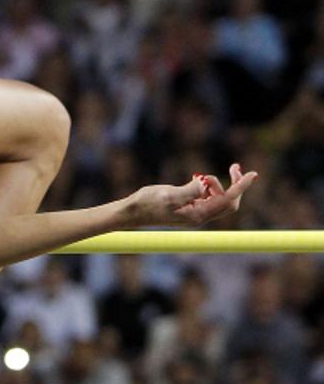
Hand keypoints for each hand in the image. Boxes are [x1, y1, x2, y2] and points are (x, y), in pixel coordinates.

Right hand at [125, 164, 256, 226]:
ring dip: (220, 184)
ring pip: (221, 199)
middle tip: (233, 166)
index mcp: (198, 215)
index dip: (241, 186)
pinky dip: (211, 186)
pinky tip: (200, 180)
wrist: (131, 212)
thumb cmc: (146, 204)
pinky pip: (210, 197)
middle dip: (235, 185)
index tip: (253, 174)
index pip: (228, 200)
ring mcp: (195, 213)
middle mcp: (200, 216)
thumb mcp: (168, 195)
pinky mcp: (189, 208)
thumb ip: (189, 191)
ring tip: (201, 176)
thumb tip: (206, 183)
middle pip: (230, 202)